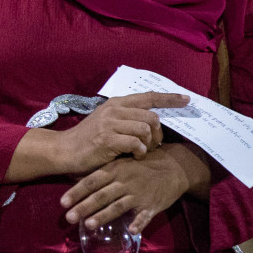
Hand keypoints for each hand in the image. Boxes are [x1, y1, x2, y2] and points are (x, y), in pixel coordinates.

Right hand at [52, 92, 186, 174]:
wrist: (65, 150)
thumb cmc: (88, 139)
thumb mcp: (107, 122)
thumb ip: (127, 118)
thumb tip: (154, 122)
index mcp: (116, 103)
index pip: (148, 96)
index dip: (169, 98)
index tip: (187, 100)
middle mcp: (114, 109)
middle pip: (152, 116)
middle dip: (158, 134)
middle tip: (152, 146)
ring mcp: (110, 123)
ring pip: (146, 128)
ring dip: (149, 144)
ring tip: (142, 152)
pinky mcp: (107, 138)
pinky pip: (136, 143)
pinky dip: (140, 152)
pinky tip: (134, 156)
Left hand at [62, 145, 192, 233]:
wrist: (174, 166)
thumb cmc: (141, 165)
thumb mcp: (120, 163)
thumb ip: (102, 173)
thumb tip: (76, 181)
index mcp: (114, 170)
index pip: (91, 181)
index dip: (76, 192)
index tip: (62, 202)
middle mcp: (124, 182)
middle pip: (101, 196)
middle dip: (84, 207)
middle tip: (69, 218)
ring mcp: (139, 194)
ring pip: (118, 206)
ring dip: (103, 216)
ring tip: (88, 225)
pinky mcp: (152, 205)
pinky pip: (145, 215)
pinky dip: (138, 223)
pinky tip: (131, 231)